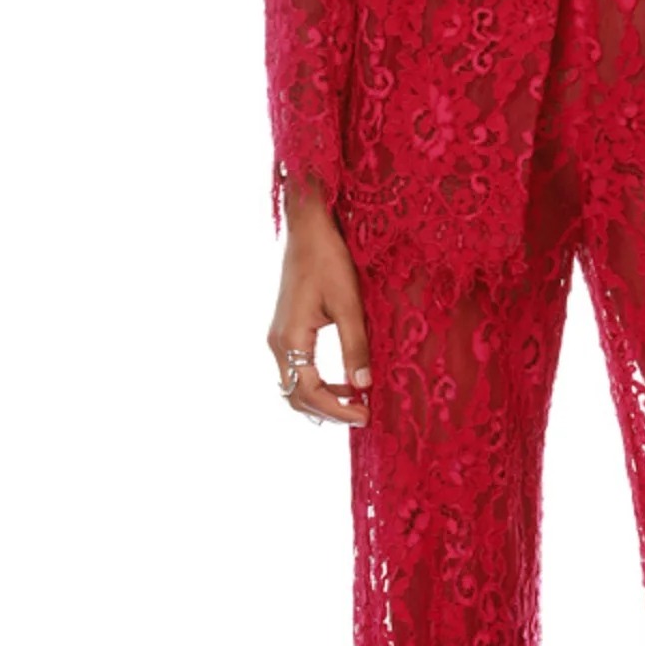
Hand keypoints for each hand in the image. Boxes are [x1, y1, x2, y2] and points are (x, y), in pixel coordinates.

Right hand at [267, 182, 372, 425]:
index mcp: (291, 338)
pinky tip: (344, 380)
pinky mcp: (285, 330)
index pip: (309, 392)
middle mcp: (278, 342)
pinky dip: (318, 383)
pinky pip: (297, 369)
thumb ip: (355, 346)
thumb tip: (364, 386)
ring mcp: (279, 336)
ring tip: (356, 401)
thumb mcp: (349, 304)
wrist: (308, 229)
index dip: (337, 410)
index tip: (365, 416)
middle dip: (328, 411)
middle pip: (296, 395)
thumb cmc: (328, 259)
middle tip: (362, 414)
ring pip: (294, 385)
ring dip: (323, 398)